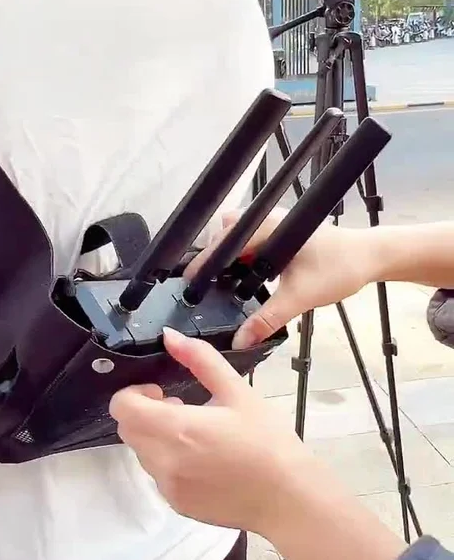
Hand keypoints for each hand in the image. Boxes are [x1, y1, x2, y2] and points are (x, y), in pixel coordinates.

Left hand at [109, 327, 308, 533]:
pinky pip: (159, 476)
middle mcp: (164, 461)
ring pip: (142, 453)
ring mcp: (168, 487)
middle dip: (146, 413)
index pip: (122, 407)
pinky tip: (205, 460)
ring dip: (157, 437)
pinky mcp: (177, 504)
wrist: (288, 497)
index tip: (163, 391)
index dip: (134, 393)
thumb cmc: (267, 440)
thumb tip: (170, 336)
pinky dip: (170, 462)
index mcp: (176, 429)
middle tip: (182, 408)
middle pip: (128, 429)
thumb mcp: (238, 391)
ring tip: (198, 435)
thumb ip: (200, 359)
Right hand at [185, 208, 377, 349]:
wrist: (372, 258)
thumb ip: (267, 319)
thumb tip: (240, 339)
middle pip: (225, 233)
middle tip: (210, 286)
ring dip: (232, 258)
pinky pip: (254, 242)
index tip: (188, 282)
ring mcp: (276, 224)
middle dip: (215, 257)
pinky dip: (246, 258)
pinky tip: (249, 281)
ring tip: (226, 286)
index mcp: (267, 227)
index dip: (202, 262)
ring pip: (240, 237)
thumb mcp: (300, 297)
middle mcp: (268, 220)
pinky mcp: (284, 233)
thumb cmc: (340, 267)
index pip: (223, 242)